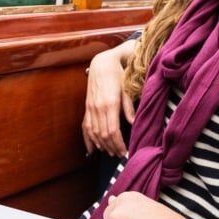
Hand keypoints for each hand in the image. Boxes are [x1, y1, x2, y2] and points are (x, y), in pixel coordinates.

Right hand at [82, 41, 136, 155]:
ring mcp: (90, 108)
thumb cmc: (118, 74)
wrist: (102, 62)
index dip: (118, 144)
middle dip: (111, 147)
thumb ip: (129, 108)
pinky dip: (88, 139)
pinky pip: (85, 126)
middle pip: (103, 134)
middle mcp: (98, 107)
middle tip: (119, 155)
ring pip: (94, 133)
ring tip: (110, 152)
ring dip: (101, 145)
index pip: (112, 131)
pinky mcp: (87, 107)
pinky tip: (91, 149)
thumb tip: (133, 124)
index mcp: (110, 103)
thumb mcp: (127, 89)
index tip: (125, 151)